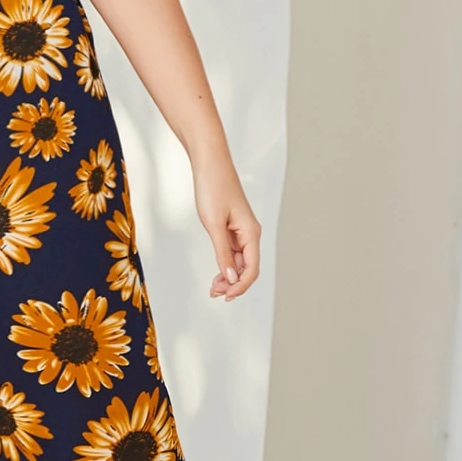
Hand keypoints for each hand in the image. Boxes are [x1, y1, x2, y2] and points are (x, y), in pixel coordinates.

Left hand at [193, 159, 260, 300]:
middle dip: (233, 284)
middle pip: (247, 268)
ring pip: (240, 262)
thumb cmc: (212, 189)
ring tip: (213, 287)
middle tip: (213, 293)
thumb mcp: (214, 224)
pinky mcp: (232, 227)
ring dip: (228, 276)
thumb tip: (231, 278)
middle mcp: (250, 234)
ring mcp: (241, 231)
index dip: (240, 286)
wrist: (209, 164)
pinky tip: (216, 272)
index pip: (252, 269)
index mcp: (251, 233)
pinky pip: (233, 252)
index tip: (224, 297)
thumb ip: (223, 253)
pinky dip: (225, 264)